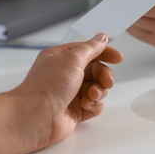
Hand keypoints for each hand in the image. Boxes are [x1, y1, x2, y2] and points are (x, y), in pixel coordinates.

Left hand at [11, 33, 122, 149]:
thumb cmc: (49, 84)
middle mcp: (66, 74)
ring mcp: (71, 93)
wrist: (37, 116)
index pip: (88, 51)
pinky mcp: (75, 110)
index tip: (118, 58)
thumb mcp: (73, 58)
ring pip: (97, 88)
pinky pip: (95, 104)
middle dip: (104, 76)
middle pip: (96, 70)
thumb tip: (102, 37)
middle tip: (106, 82)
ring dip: (99, 91)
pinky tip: (87, 105)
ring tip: (91, 95)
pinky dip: (94, 104)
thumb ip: (91, 48)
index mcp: (62, 57)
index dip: (104, 53)